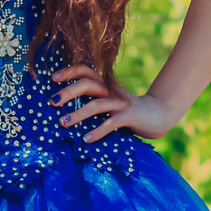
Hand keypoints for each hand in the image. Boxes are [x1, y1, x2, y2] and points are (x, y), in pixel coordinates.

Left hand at [51, 66, 178, 141]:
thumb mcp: (108, 101)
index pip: (85, 70)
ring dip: (78, 113)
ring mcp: (121, 103)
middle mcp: (111, 90)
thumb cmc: (126, 110)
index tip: (52, 78)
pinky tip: (86, 140)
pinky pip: (112, 123)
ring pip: (97, 105)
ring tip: (63, 123)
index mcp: (105, 84)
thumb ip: (92, 100)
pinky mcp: (130, 116)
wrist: (159, 114)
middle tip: (52, 102)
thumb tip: (63, 108)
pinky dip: (98, 131)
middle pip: (88, 84)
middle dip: (68, 92)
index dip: (69, 71)